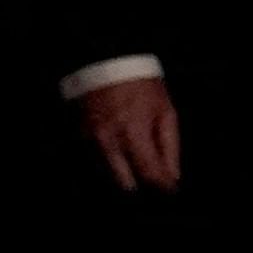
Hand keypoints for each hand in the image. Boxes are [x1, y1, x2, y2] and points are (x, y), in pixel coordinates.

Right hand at [78, 76, 182, 192]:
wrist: (107, 62)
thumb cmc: (142, 86)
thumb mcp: (165, 111)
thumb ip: (170, 146)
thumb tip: (172, 175)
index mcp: (133, 134)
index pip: (149, 173)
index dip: (162, 186)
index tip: (170, 190)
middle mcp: (108, 141)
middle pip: (124, 183)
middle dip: (141, 184)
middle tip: (153, 178)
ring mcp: (90, 140)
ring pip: (108, 175)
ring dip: (125, 175)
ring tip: (137, 163)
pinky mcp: (79, 137)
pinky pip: (95, 161)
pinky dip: (109, 164)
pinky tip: (121, 154)